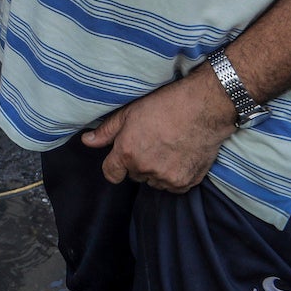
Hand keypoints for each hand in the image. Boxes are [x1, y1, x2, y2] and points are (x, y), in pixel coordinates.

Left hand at [80, 70, 235, 192]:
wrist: (203, 107)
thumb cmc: (165, 104)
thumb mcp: (130, 112)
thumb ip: (106, 131)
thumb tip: (87, 141)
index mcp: (128, 153)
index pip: (111, 174)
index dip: (115, 165)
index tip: (123, 156)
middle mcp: (145, 169)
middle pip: (134, 175)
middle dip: (139, 162)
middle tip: (152, 142)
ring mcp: (167, 178)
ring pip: (154, 181)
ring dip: (157, 170)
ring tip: (168, 147)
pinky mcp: (186, 183)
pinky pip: (173, 186)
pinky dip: (175, 175)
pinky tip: (180, 155)